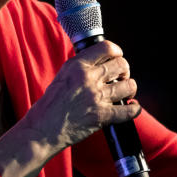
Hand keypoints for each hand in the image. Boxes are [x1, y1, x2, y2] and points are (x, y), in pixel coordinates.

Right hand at [23, 40, 139, 150]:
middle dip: (125, 71)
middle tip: (121, 78)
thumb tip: (100, 62)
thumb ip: (80, 67)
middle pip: (122, 65)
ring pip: (129, 86)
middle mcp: (88, 78)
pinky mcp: (101, 116)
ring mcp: (96, 97)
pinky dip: (134, 110)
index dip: (117, 51)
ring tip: (125, 93)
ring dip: (130, 89)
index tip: (117, 57)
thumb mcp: (62, 75)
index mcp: (77, 66)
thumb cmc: (50, 105)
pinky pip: (128, 111)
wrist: (42, 129)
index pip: (107, 48)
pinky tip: (131, 108)